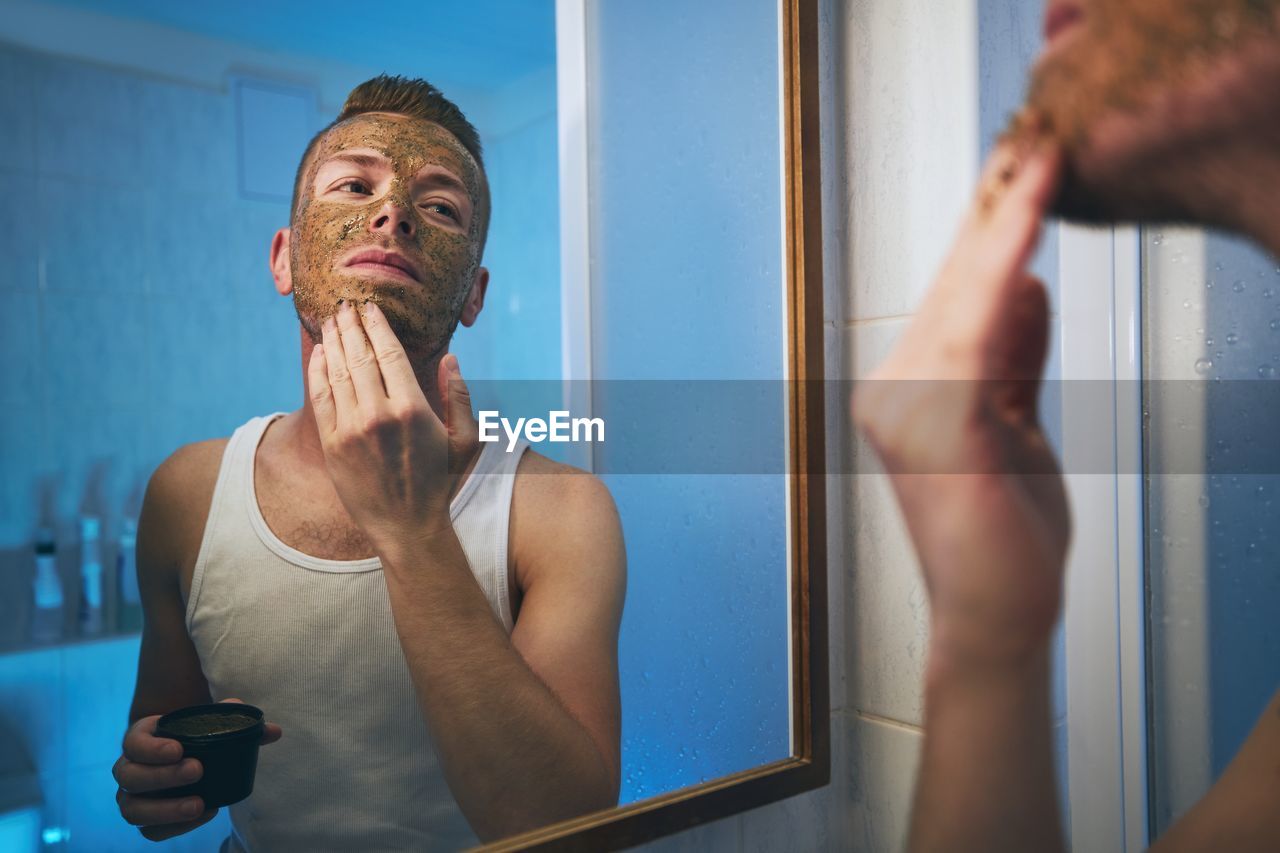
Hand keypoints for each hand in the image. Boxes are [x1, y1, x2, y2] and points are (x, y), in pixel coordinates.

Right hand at [113, 699, 281, 840]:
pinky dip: (174, 827)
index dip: (151, 748)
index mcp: (142, 738)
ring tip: (199, 804)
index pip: (133, 742)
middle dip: (162, 776)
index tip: (179, 749)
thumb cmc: (197, 736)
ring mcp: (132, 797)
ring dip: (164, 809)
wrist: (187, 757)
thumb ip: (239, 721)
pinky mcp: (145, 820)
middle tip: (198, 771)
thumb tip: (273, 731)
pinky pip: (149, 831)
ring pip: (132, 810)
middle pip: (129, 777)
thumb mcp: (212, 723)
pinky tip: (204, 814)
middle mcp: (129, 768)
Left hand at [307, 299, 479, 550]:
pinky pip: (321, 397)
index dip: (377, 325)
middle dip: (351, 326)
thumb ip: (460, 396)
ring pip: (338, 372)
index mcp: (413, 408)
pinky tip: (320, 353)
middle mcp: (379, 414)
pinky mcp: (333, 444)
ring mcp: (352, 429)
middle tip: (345, 305)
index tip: (369, 307)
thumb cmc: (440, 482)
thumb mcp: (465, 440)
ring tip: (331, 321)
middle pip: (360, 356)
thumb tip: (451, 359)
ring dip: (333, 342)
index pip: (389, 353)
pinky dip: (319, 370)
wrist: (406, 526)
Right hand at [852, 137, 1069, 672]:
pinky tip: (1026, 230)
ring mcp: (904, 406)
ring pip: (963, 296)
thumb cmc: (1003, 537)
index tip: (1014, 179)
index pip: (952, 299)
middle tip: (1029, 148)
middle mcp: (892, 392)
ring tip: (1037, 167)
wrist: (993, 615)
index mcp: (904, 393)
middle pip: (952, 286)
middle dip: (995, 213)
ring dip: (1005, 226)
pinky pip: (977, 331)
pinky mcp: (936, 423)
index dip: (986, 234)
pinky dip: (1003, 273)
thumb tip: (1022, 285)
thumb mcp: (1013, 426)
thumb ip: (1011, 357)